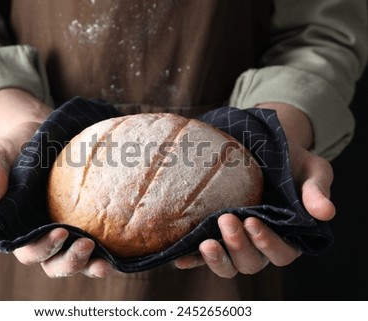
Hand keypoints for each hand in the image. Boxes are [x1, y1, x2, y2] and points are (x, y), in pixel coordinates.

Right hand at [0, 88, 112, 277]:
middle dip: (70, 262)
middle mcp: (44, 235)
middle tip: (86, 246)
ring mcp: (68, 230)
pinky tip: (122, 249)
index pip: (28, 250)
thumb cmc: (17, 147)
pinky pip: (99, 244)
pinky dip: (109, 252)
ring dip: (91, 265)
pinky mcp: (87, 221)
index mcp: (19, 228)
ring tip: (106, 263)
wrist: (43, 132)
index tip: (61, 232)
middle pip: (55, 264)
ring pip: (78, 260)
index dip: (42, 248)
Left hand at [174, 103, 334, 276]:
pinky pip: (203, 256)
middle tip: (227, 219)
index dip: (268, 243)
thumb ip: (317, 190)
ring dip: (216, 259)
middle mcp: (260, 244)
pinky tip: (180, 257)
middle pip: (251, 262)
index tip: (253, 221)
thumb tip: (326, 212)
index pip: (282, 252)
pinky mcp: (215, 234)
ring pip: (228, 265)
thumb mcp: (312, 170)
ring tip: (205, 243)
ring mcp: (236, 241)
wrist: (264, 146)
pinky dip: (192, 260)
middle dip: (239, 246)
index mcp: (288, 235)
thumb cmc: (293, 161)